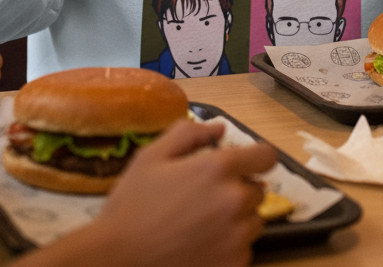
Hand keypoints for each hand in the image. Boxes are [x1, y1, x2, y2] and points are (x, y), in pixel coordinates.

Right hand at [33, 120, 276, 266]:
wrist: (117, 260)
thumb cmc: (132, 206)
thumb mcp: (151, 157)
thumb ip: (188, 134)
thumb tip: (218, 129)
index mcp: (218, 169)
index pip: (266, 156)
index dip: (256, 157)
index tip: (244, 164)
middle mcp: (235, 201)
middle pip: (258, 190)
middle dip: (239, 189)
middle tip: (206, 198)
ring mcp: (237, 238)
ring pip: (253, 222)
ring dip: (237, 219)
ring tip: (202, 224)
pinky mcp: (234, 265)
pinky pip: (243, 250)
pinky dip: (229, 247)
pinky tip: (200, 245)